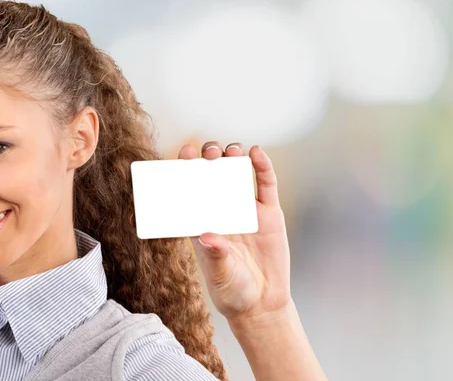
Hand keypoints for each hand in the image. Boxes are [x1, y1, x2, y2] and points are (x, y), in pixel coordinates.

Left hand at [178, 141, 290, 323]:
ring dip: (233, 159)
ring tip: (230, 150)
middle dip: (209, 161)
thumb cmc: (233, 290)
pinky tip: (257, 153)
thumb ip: (215, 255)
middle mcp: (222, 213)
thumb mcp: (220, 274)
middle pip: (213, 179)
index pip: (191, 192)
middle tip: (209, 152)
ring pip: (238, 176)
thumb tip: (207, 236)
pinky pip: (266, 186)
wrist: (262, 303)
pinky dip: (262, 168)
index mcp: (203, 224)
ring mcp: (246, 211)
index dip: (186, 172)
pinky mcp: (269, 214)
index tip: (184, 155)